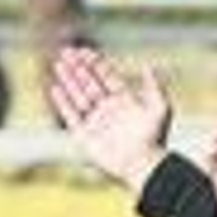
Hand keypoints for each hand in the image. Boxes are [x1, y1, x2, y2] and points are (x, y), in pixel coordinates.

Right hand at [50, 45, 171, 194]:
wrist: (143, 165)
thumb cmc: (154, 138)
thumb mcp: (160, 107)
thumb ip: (154, 85)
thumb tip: (148, 65)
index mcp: (124, 101)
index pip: (106, 77)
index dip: (95, 63)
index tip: (85, 51)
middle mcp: (109, 110)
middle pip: (90, 83)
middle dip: (78, 68)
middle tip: (67, 52)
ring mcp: (96, 123)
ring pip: (79, 96)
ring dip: (69, 80)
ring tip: (59, 64)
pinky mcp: (85, 138)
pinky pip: (71, 117)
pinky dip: (63, 103)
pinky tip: (56, 88)